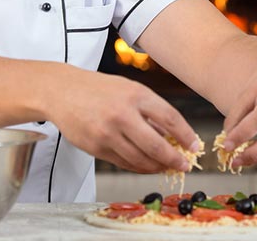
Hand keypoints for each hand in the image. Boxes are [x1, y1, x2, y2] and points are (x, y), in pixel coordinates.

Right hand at [47, 69, 199, 173]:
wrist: (61, 91)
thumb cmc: (99, 89)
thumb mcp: (129, 89)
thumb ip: (150, 111)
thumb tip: (172, 136)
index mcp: (136, 95)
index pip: (170, 118)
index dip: (186, 135)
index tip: (194, 146)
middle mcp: (122, 114)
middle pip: (157, 145)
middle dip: (174, 159)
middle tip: (183, 165)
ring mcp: (108, 133)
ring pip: (140, 159)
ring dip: (156, 167)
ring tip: (165, 167)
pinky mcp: (96, 148)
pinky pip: (123, 163)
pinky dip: (138, 167)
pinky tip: (146, 166)